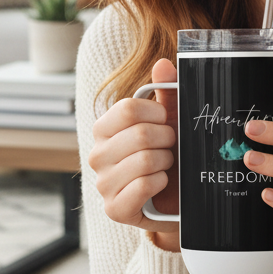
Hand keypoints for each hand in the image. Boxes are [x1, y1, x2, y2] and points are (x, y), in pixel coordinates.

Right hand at [88, 58, 180, 250]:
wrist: (176, 199)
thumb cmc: (169, 156)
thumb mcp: (169, 122)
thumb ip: (166, 93)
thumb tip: (162, 64)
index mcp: (104, 129)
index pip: (127, 109)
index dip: (157, 112)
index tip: (166, 120)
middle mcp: (96, 155)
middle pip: (139, 134)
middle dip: (166, 140)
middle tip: (169, 148)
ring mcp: (103, 184)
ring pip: (144, 160)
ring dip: (166, 162)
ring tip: (165, 166)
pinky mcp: (114, 209)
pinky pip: (144, 185)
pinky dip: (161, 182)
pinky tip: (161, 184)